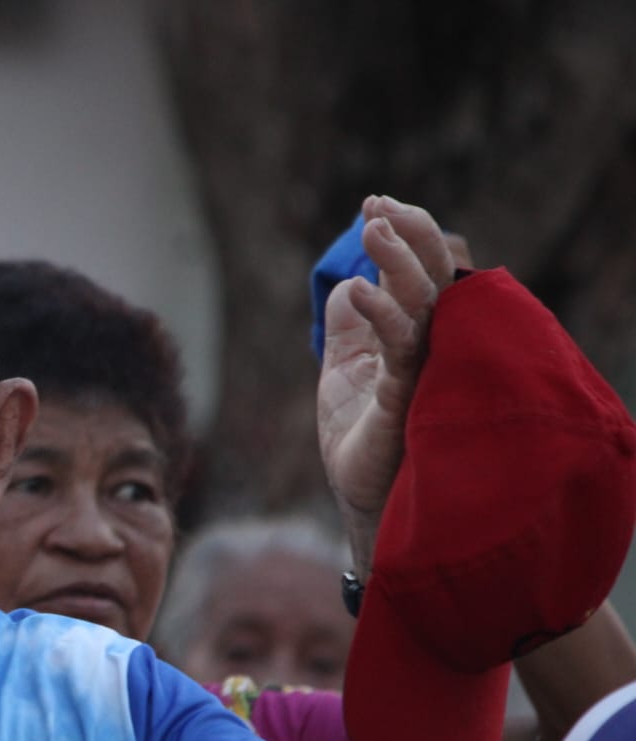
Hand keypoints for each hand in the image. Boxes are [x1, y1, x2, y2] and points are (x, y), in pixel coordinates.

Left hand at [317, 195, 455, 571]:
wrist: (360, 497)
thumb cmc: (359, 437)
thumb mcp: (344, 369)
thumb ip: (350, 326)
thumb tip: (346, 283)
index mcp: (420, 335)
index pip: (426, 271)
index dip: (408, 233)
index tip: (375, 202)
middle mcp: (434, 347)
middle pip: (438, 276)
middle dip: (412, 233)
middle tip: (378, 204)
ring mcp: (426, 371)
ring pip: (428, 303)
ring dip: (401, 261)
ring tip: (373, 227)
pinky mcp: (408, 399)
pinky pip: (403, 349)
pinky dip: (383, 316)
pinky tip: (358, 291)